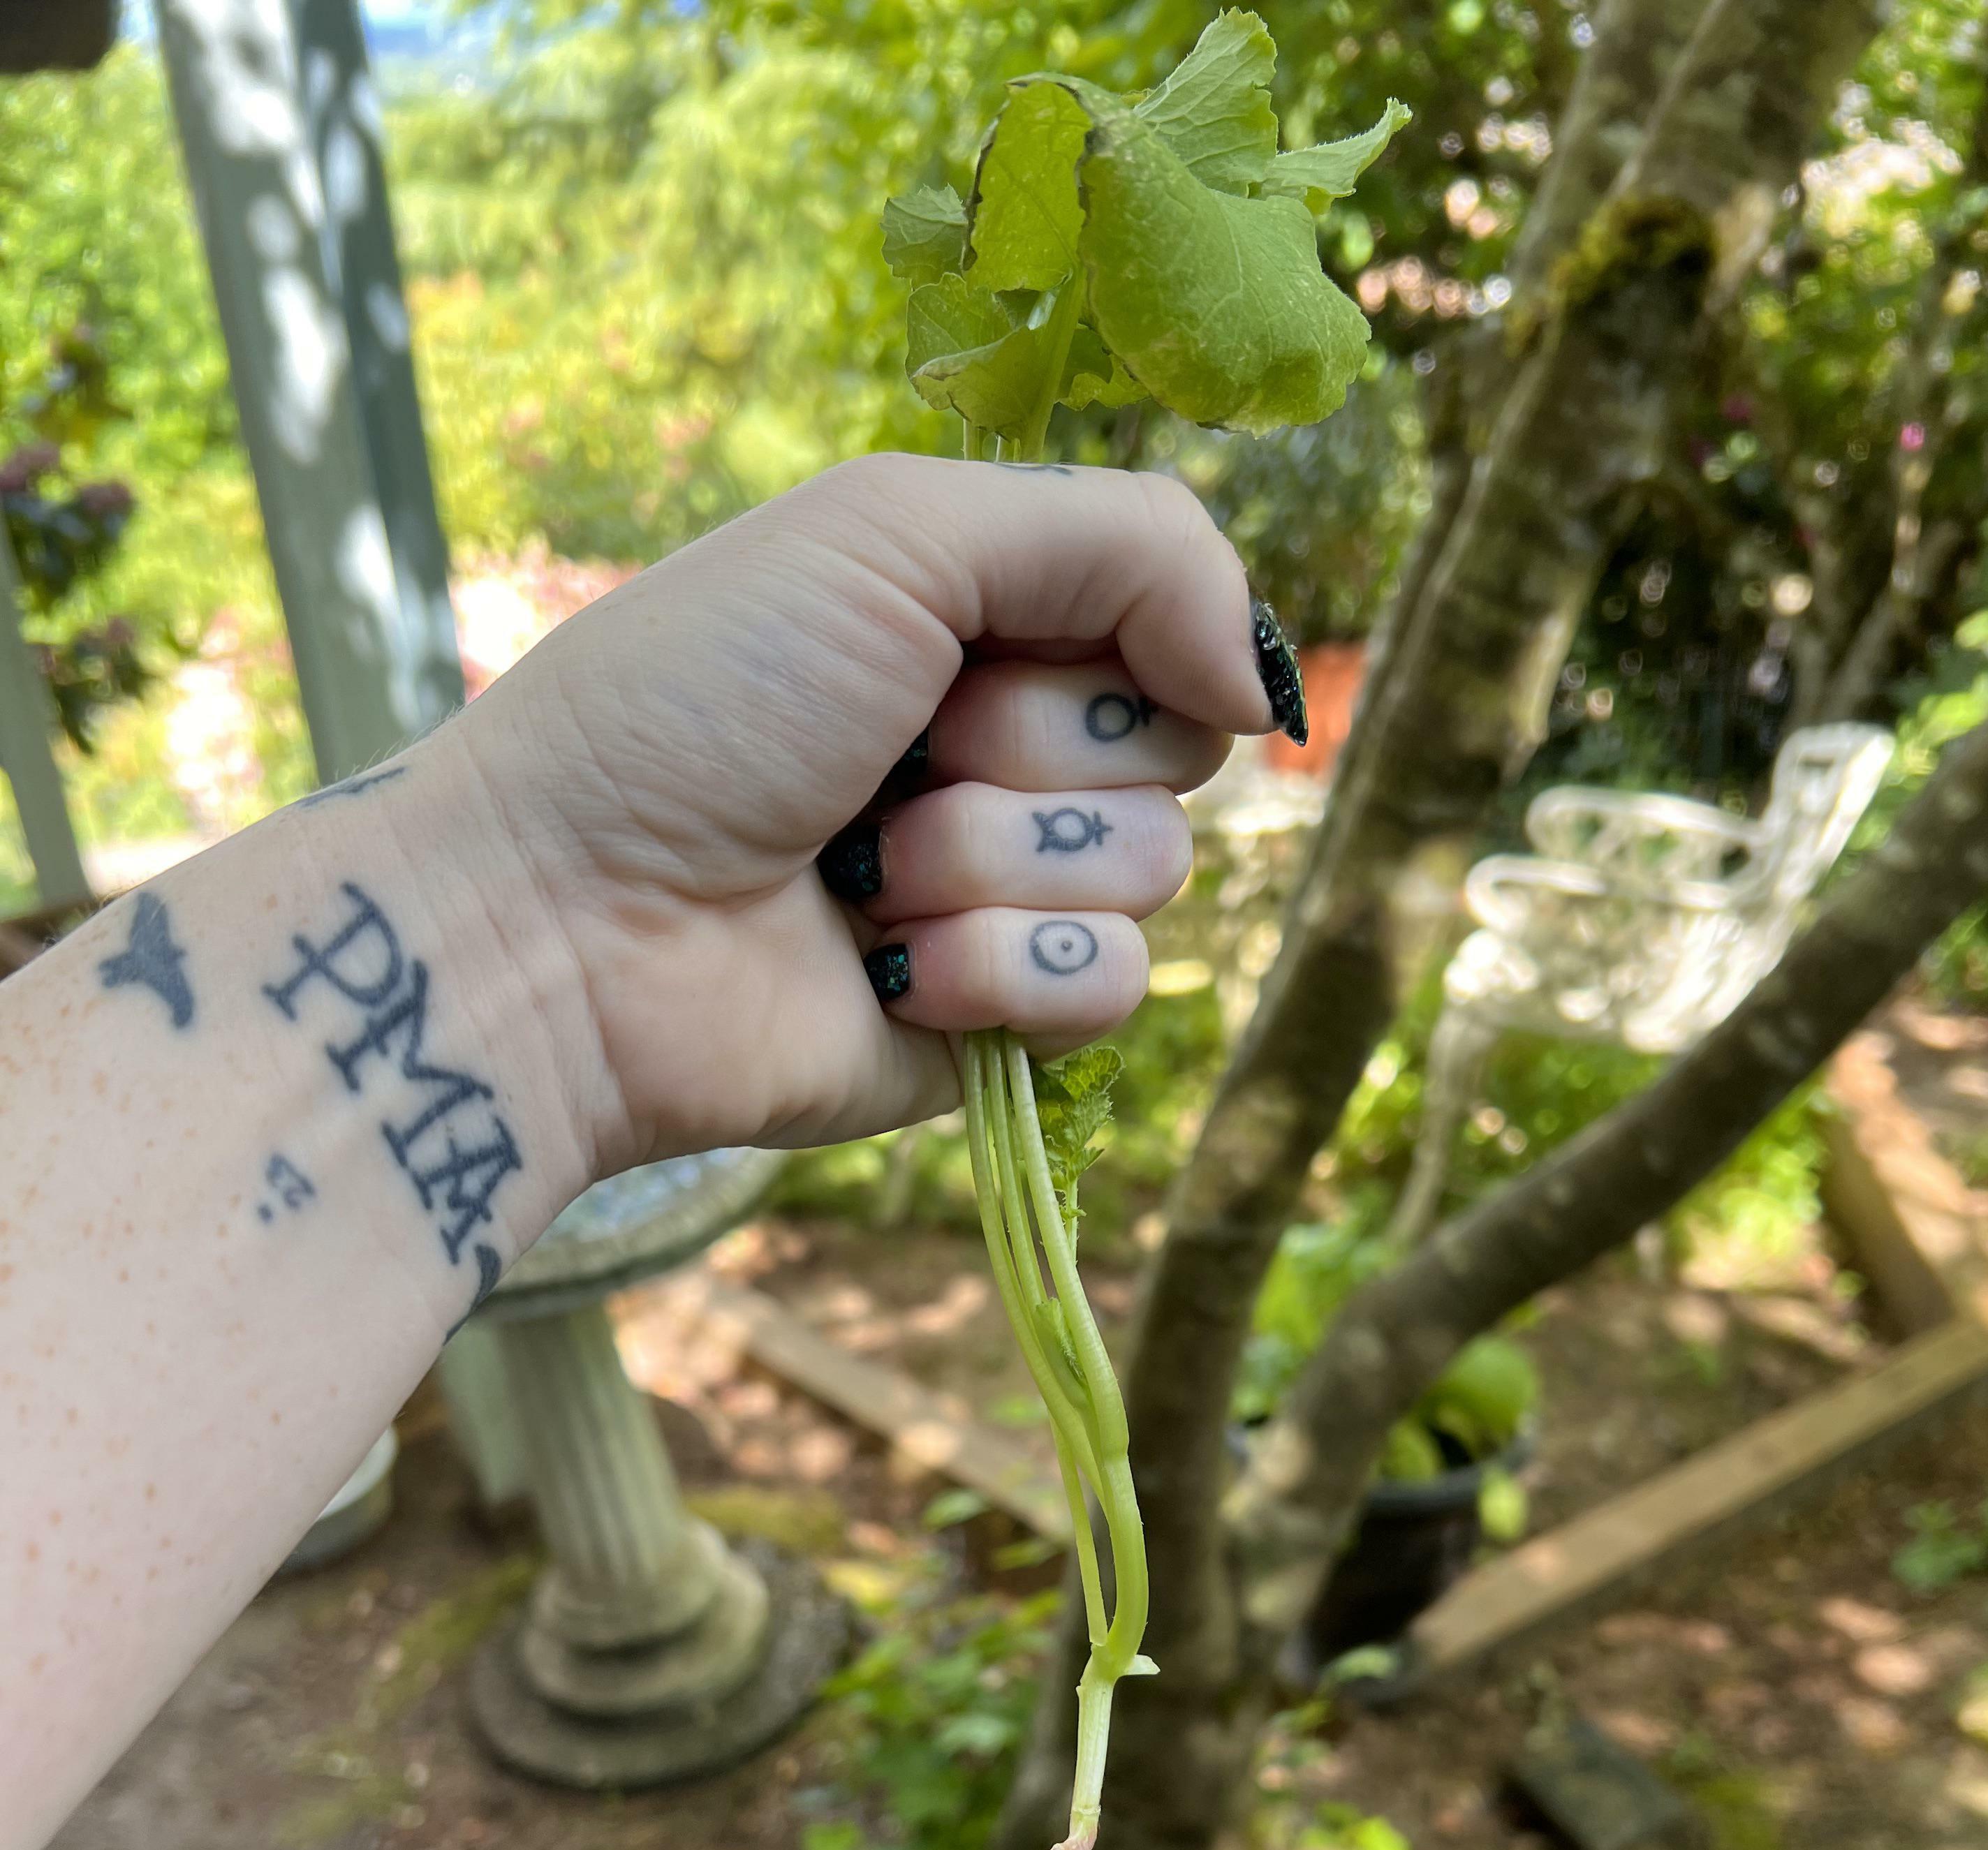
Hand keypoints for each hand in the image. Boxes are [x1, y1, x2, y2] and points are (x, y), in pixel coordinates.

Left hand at [434, 454, 1296, 1170]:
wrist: (566, 919)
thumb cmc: (693, 706)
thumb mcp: (894, 534)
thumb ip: (1128, 545)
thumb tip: (1268, 691)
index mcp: (980, 627)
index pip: (1171, 621)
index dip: (1115, 635)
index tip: (981, 643)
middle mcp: (1004, 757)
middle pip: (1174, 750)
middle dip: (1028, 749)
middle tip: (887, 758)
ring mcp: (1002, 896)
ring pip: (1148, 873)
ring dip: (988, 862)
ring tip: (856, 874)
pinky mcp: (994, 1024)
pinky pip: (1108, 989)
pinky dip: (995, 970)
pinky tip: (883, 969)